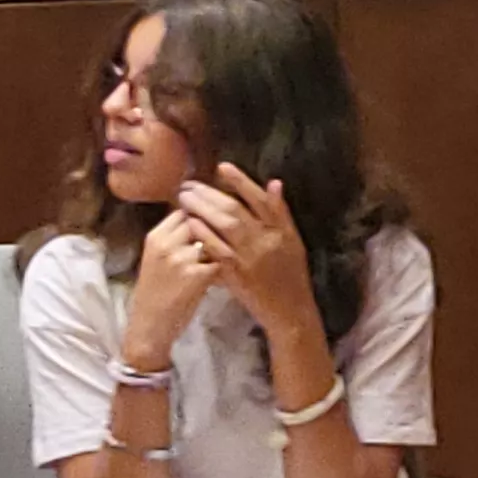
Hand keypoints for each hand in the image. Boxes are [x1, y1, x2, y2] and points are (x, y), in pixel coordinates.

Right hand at [122, 213, 227, 368]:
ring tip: (226, 256)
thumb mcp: (156, 258)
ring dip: (221, 247)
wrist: (150, 325)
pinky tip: (225, 274)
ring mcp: (182, 258)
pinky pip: (221, 260)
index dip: (200, 215)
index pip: (184, 211)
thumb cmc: (156, 292)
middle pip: (200, 221)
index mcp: (155, 237)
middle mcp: (167, 243)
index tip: (211, 221)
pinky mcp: (197, 275)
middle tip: (223, 239)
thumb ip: (174, 238)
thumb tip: (199, 217)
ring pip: (214, 239)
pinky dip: (226, 266)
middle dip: (213, 228)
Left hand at [173, 165, 316, 335]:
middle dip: (209, 194)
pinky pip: (217, 250)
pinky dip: (203, 235)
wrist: (290, 310)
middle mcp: (266, 240)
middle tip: (189, 185)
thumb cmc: (292, 275)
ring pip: (224, 226)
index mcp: (282, 231)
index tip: (221, 166)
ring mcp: (250, 257)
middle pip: (235, 209)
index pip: (259, 199)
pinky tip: (190, 224)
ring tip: (184, 199)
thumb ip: (281, 213)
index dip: (240, 181)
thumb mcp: (293, 241)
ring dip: (201, 209)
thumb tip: (273, 183)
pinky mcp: (237, 274)